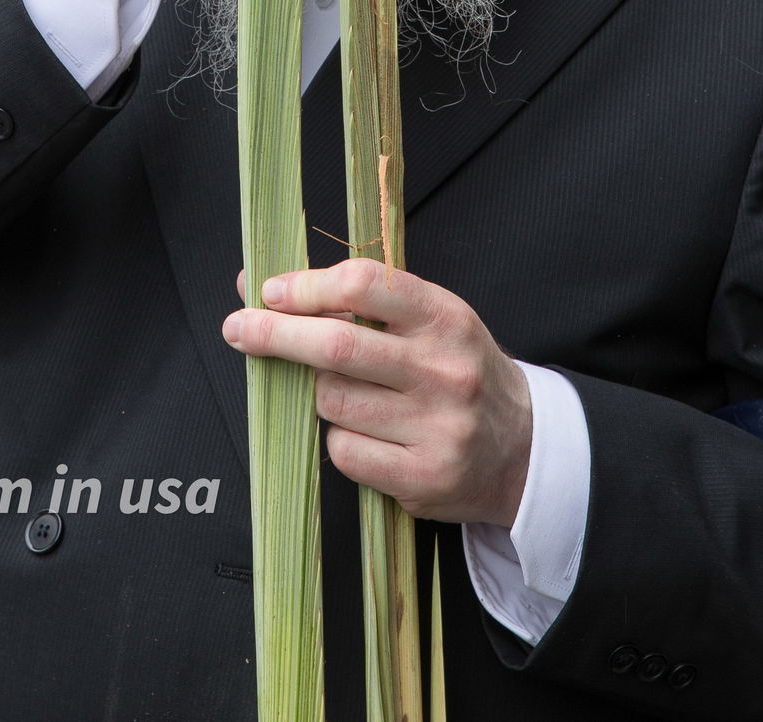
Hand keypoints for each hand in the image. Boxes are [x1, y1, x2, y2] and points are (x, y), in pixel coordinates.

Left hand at [223, 257, 533, 526]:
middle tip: (237, 327)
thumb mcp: (431, 321)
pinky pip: (345, 450)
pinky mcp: (423, 478)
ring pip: (333, 401)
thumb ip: (362, 303)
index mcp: (446, 317)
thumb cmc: (460, 370)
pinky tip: (362, 432)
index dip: (308, 286)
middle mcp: (444, 369)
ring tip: (336, 390)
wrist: (525, 447)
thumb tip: (267, 288)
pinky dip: (338, 438)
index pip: (365, 285)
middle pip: (337, 345)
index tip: (269, 290)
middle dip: (276, 333)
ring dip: (315, 393)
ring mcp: (436, 427)